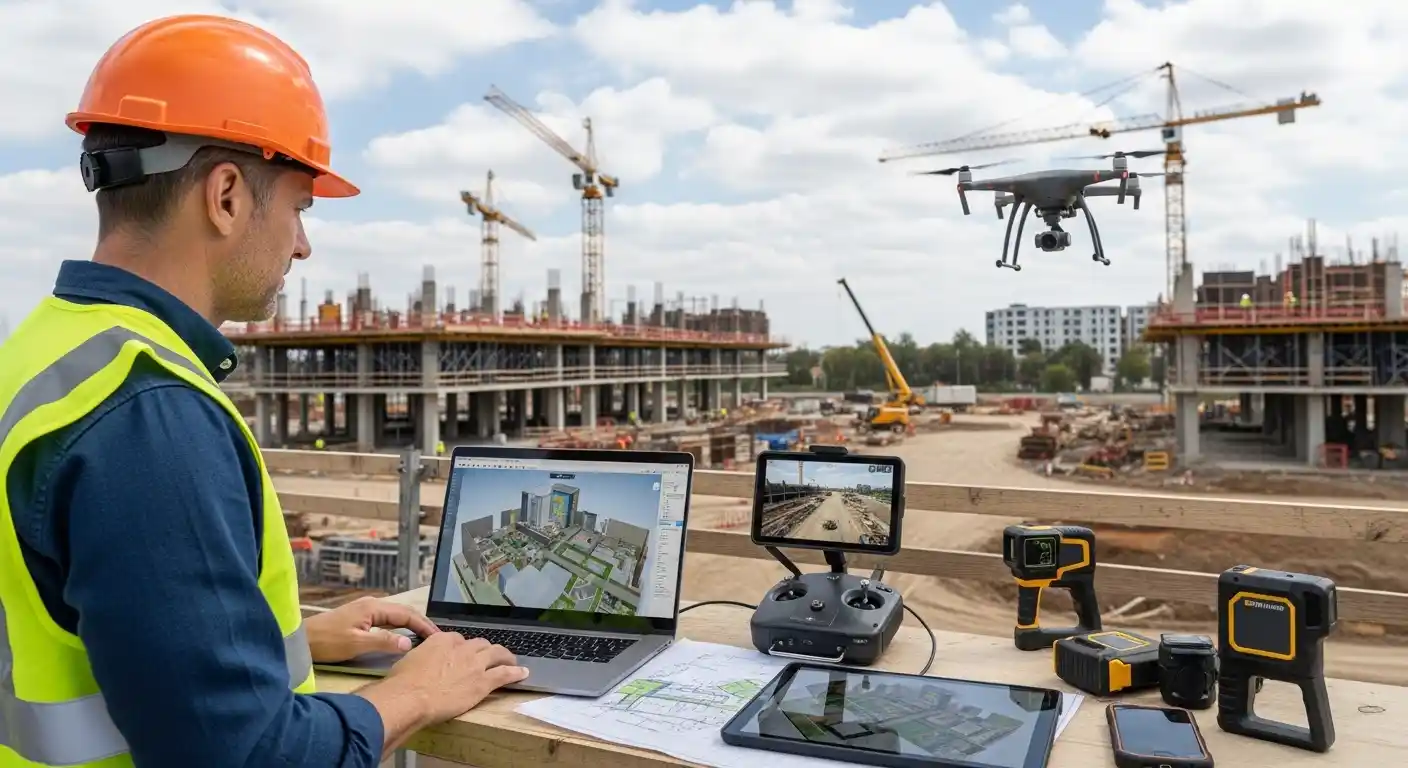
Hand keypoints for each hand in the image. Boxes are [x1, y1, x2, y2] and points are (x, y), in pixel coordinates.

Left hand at [304, 596, 439, 663]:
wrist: (300, 640)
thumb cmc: (327, 641)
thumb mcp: (357, 644)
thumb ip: (384, 642)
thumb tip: (409, 644)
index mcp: (373, 607)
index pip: (407, 614)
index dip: (424, 625)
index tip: (438, 637)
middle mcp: (371, 605)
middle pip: (403, 612)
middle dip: (421, 623)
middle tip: (436, 638)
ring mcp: (364, 611)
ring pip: (394, 616)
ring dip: (410, 625)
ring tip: (424, 638)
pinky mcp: (358, 619)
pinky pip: (386, 621)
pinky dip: (398, 627)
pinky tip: (401, 637)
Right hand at [382, 633, 529, 723]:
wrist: (411, 697)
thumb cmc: (403, 682)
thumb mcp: (410, 660)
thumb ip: (423, 657)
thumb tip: (422, 661)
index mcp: (443, 640)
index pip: (459, 639)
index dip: (463, 649)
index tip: (463, 656)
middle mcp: (463, 647)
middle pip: (480, 645)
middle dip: (485, 651)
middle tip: (488, 658)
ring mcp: (475, 664)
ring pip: (497, 654)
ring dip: (505, 657)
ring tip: (511, 661)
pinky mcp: (483, 682)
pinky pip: (505, 674)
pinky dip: (516, 672)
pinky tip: (523, 673)